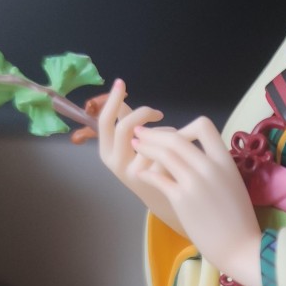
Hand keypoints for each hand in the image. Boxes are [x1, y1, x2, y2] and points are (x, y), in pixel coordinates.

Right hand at [96, 79, 185, 234]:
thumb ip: (125, 123)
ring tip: (174, 138)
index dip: (111, 100)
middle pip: (124, 126)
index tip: (121, 83)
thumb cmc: (149, 169)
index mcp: (106, 151)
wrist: (165, 202)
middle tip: (157, 113)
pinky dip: (175, 142)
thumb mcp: (131, 147)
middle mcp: (115, 162)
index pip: (104, 121)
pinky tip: (181, 151)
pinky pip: (165, 148)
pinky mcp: (153, 178)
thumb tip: (120, 96)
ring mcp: (133, 172)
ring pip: (148, 137)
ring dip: (164, 131)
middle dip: (142, 113)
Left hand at [131, 117, 262, 285]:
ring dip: (146, 147)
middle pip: (176, 138)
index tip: (174, 137)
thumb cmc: (239, 220)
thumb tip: (196, 158)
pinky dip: (146, 172)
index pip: (204, 126)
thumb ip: (216, 168)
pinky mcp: (182, 199)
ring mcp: (195, 182)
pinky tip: (141, 174)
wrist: (240, 247)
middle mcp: (210, 167)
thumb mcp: (233, 184)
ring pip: (164, 154)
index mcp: (225, 161)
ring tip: (135, 145)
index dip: (185, 128)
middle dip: (154, 134)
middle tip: (140, 132)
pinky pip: (158, 178)